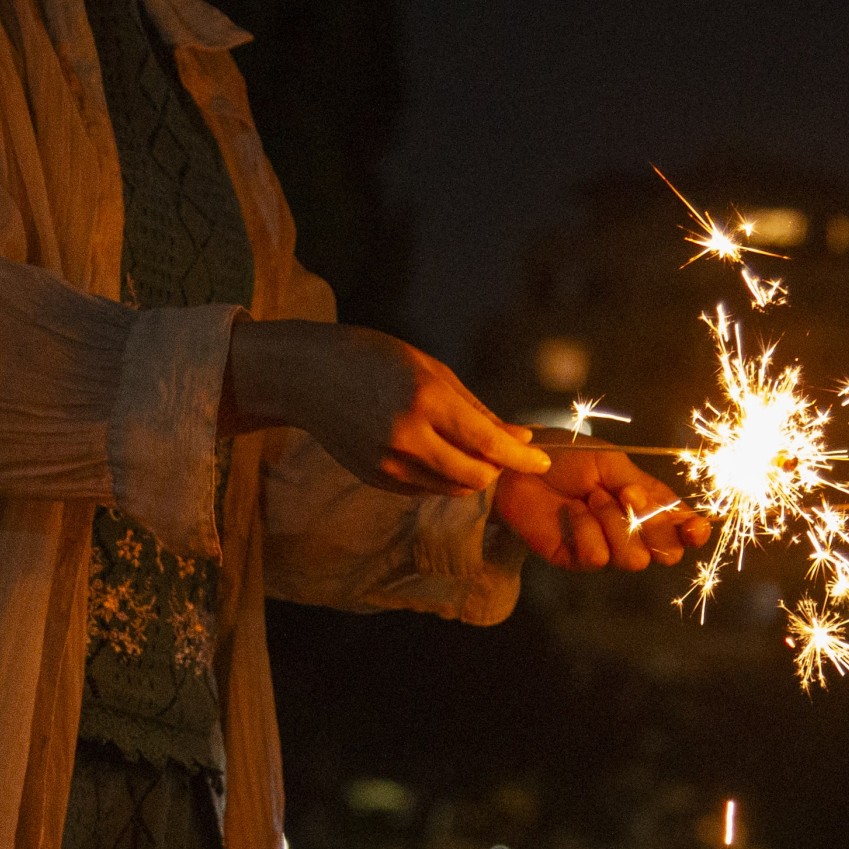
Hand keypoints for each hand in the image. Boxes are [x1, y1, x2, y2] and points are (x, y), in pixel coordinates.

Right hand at [223, 319, 550, 495]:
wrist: (305, 375)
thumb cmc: (373, 359)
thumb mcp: (431, 370)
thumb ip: (476, 409)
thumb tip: (518, 436)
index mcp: (425, 400)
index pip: (488, 443)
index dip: (521, 456)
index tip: (542, 460)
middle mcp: (407, 437)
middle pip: (475, 476)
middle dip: (498, 469)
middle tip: (503, 452)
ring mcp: (388, 463)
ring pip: (452, 488)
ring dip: (472, 475)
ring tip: (470, 449)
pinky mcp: (375, 478)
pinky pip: (425, 488)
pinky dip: (442, 476)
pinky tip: (435, 452)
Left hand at [491, 441, 711, 571]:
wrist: (520, 464)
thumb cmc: (566, 457)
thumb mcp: (613, 464)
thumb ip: (649, 490)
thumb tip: (682, 514)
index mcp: (644, 505)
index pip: (681, 530)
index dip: (693, 532)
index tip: (695, 526)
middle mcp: (629, 531)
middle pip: (666, 553)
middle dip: (653, 526)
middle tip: (628, 495)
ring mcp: (604, 547)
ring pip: (634, 558)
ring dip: (614, 523)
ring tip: (591, 498)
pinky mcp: (576, 559)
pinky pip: (598, 557)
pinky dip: (586, 529)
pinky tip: (570, 511)